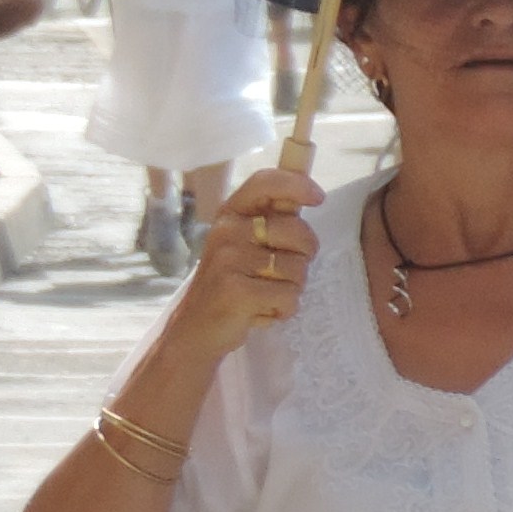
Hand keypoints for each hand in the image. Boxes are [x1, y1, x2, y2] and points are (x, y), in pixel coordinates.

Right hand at [181, 169, 322, 359]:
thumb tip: (312, 194)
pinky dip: (282, 310)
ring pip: (299, 269)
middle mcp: (227, 230)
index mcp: (230, 214)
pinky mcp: (236, 290)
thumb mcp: (246, 245)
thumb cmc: (232, 284)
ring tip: (262, 294)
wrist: (194, 330)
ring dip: (290, 289)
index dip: (297, 184)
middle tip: (278, 274)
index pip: (265, 182)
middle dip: (303, 257)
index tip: (318, 199)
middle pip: (299, 231)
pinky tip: (259, 312)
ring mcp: (229, 259)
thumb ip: (274, 222)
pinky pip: (289, 297)